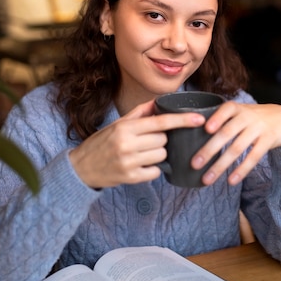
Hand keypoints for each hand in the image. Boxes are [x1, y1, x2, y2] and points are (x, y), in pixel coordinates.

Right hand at [69, 99, 205, 188]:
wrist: (81, 167)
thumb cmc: (102, 143)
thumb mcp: (117, 124)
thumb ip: (139, 112)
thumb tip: (158, 101)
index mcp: (125, 128)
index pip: (160, 122)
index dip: (182, 120)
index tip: (199, 119)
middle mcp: (127, 144)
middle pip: (163, 140)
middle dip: (159, 141)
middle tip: (145, 143)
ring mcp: (129, 162)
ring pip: (161, 156)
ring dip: (157, 155)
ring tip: (141, 154)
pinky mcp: (130, 178)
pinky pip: (155, 172)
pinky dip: (152, 169)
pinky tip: (139, 166)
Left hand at [192, 101, 280, 185]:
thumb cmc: (254, 117)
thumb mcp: (240, 111)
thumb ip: (223, 119)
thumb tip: (193, 135)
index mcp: (237, 108)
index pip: (226, 110)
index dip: (216, 118)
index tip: (205, 129)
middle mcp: (247, 117)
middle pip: (226, 133)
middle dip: (209, 150)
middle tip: (195, 164)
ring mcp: (258, 129)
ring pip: (237, 148)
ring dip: (221, 165)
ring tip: (208, 179)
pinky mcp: (268, 141)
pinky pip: (253, 157)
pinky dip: (242, 170)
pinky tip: (231, 180)